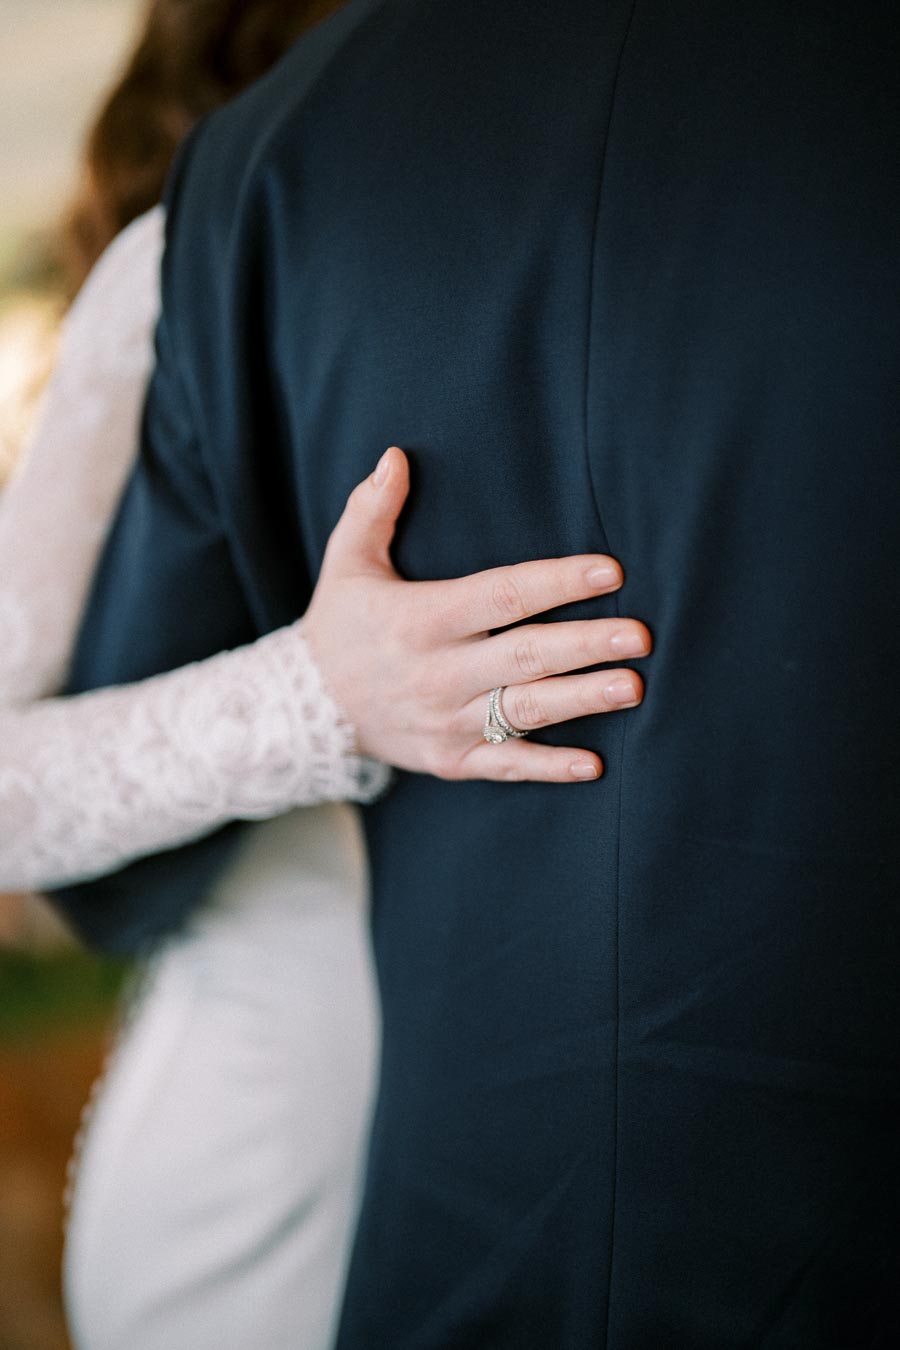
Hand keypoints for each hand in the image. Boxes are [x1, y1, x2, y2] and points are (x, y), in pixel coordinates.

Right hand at [303, 447, 651, 781]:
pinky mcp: (450, 760)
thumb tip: (395, 456)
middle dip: (586, 645)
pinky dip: (548, 768)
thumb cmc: (340, 626)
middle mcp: (438, 672)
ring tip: (633, 686)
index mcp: (421, 619)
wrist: (306, 710)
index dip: (556, 582)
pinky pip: (506, 765)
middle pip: (524, 655)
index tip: (608, 571)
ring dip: (582, 700)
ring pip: (524, 711)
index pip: (500, 595)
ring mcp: (446, 721)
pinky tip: (595, 765)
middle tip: (641, 636)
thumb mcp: (346, 563)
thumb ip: (372, 509)